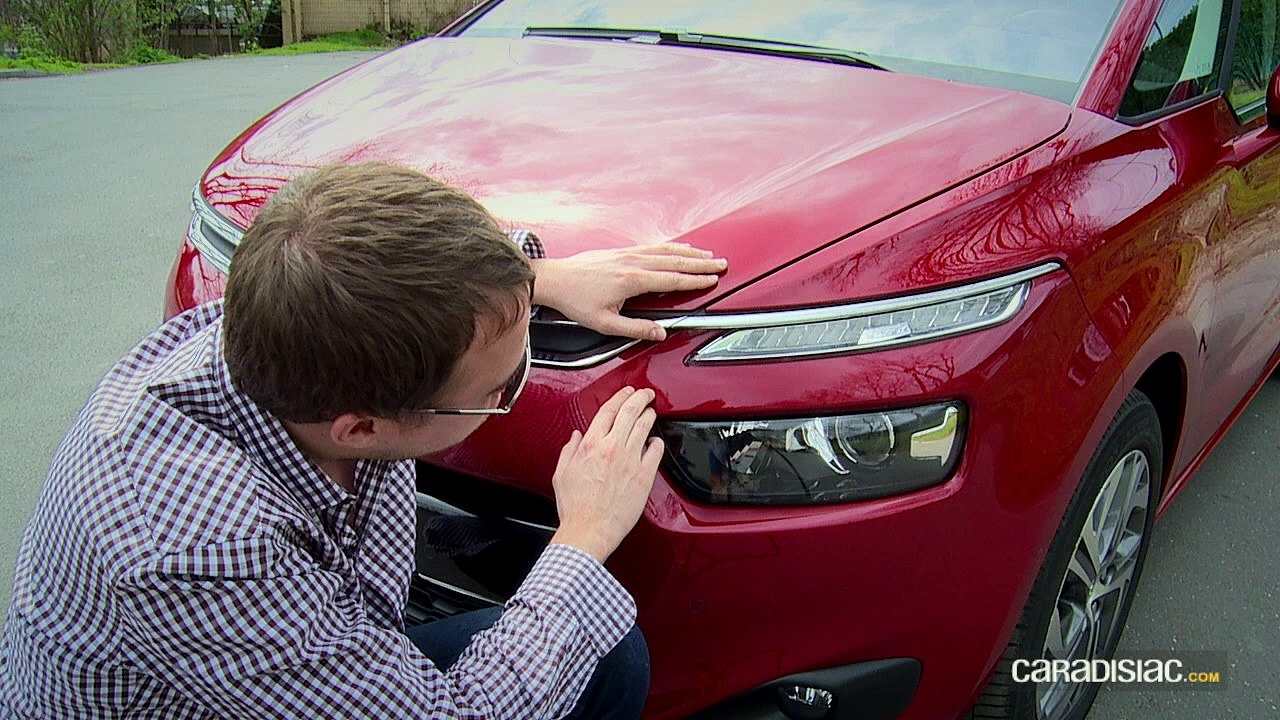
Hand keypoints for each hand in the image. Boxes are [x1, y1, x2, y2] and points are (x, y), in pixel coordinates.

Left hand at [531, 244, 727, 339]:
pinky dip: (671, 246)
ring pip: (666, 250)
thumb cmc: (575, 301)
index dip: (695, 280)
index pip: (672, 280)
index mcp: (632, 280)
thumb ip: (635, 329)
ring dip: (689, 252)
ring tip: (707, 254)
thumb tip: (660, 332)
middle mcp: (632, 263)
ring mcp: (627, 253)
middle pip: (675, 261)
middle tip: (721, 264)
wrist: (554, 279)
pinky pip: (653, 246)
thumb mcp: (605, 323)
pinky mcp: (621, 250)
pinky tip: (678, 248)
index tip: (712, 280)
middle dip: (700, 263)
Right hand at [549, 387, 663, 562]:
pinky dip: (657, 442)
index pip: (608, 410)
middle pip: (630, 411)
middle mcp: (612, 448)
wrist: (590, 529)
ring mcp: (631, 460)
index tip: (626, 392)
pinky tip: (656, 441)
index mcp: (590, 445)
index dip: (620, 397)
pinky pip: (656, 451)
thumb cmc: (576, 507)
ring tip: (652, 411)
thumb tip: (575, 437)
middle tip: (646, 394)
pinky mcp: (644, 476)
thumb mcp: (562, 474)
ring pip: (645, 427)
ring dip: (649, 415)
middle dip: (640, 397)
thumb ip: (569, 451)